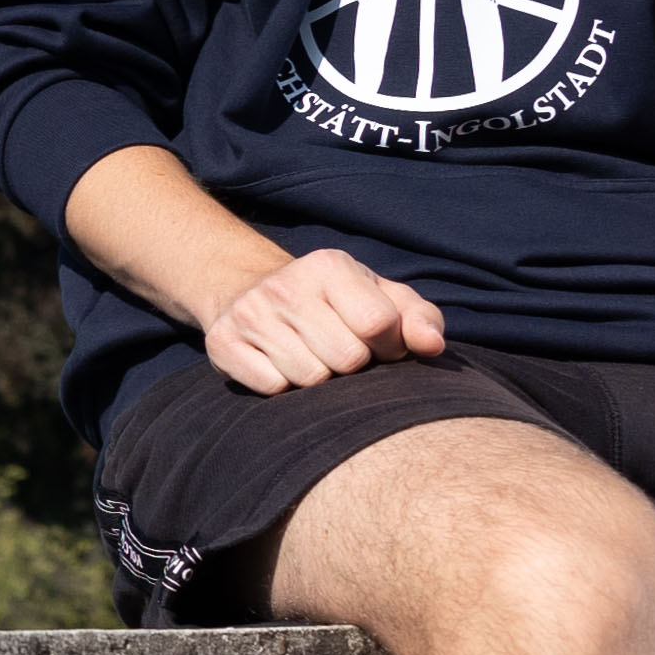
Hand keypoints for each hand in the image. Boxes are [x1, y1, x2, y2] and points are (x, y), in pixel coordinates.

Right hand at [201, 248, 444, 393]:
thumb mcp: (380, 297)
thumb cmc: (333, 302)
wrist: (247, 291)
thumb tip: (431, 347)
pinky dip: (284, 386)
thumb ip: (419, 318)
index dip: (388, 345)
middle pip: (346, 359)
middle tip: (339, 350)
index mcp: (329, 266)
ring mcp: (249, 314)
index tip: (378, 342)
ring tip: (311, 356)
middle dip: (352, 365)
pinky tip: (280, 365)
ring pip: (310, 379)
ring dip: (319, 379)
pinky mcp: (222, 343)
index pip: (378, 324)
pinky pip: (273, 389)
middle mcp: (285, 285)